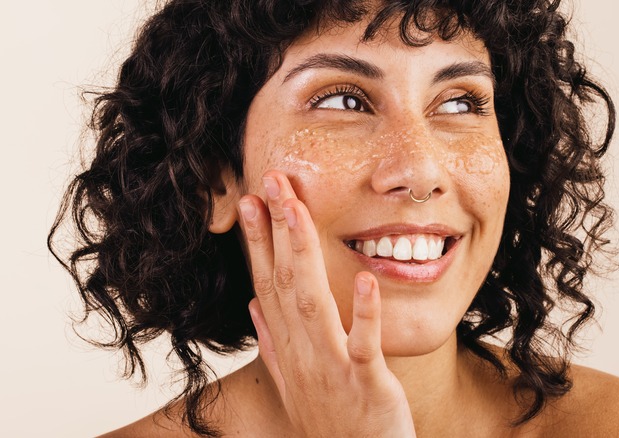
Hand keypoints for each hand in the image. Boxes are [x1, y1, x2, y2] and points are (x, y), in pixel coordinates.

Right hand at [237, 170, 416, 437]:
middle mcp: (302, 355)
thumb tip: (254, 306)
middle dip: (275, 230)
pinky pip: (365, 346)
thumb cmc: (331, 424)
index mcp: (288, 350)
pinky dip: (365, 314)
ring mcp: (333, 369)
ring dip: (302, 255)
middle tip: (271, 182)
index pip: (265, 285)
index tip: (249, 202)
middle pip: (283, 284)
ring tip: (296, 211)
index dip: (257, 243)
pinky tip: (369, 279)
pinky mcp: (366, 386)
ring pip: (313, 305)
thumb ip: (273, 344)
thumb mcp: (293, 384)